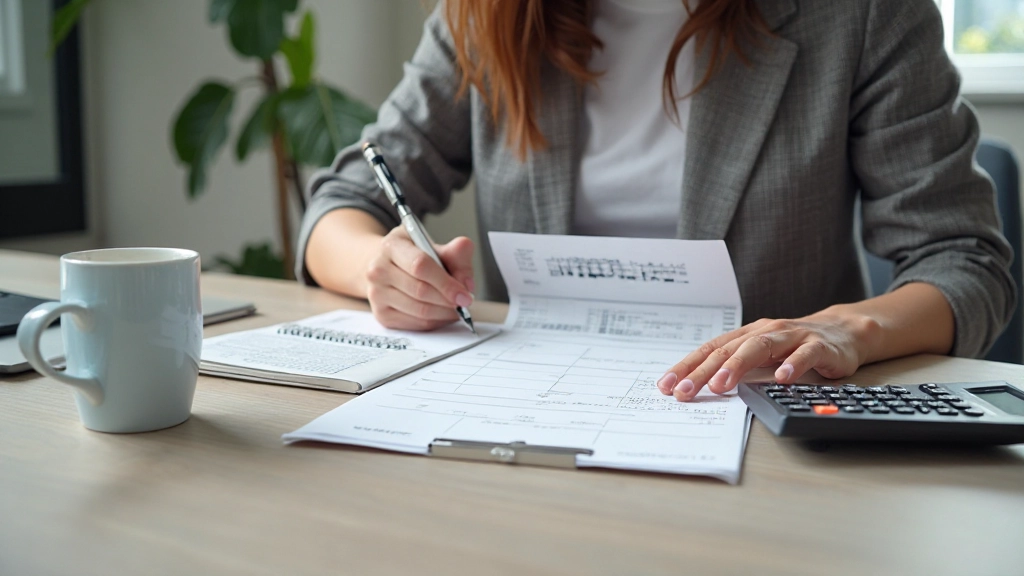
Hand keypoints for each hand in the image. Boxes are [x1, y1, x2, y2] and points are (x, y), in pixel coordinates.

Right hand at [365, 227, 474, 330]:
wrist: (387, 266)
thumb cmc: (413, 254)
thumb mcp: (433, 244)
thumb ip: (456, 255)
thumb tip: (467, 282)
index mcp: (392, 246)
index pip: (420, 266)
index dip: (446, 282)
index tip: (464, 294)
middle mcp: (378, 270)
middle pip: (421, 291)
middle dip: (448, 299)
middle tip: (465, 301)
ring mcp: (376, 294)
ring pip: (420, 311)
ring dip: (445, 313)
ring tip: (456, 307)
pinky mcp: (382, 314)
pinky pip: (416, 324)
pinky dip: (436, 321)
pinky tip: (442, 313)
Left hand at [657, 306, 880, 401]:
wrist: (844, 332)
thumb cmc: (794, 347)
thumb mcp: (761, 356)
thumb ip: (737, 369)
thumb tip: (701, 389)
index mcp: (746, 335)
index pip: (709, 350)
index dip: (687, 367)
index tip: (667, 386)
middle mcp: (764, 332)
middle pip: (728, 350)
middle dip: (702, 371)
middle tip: (684, 392)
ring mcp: (791, 337)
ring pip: (759, 347)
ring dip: (737, 366)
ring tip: (720, 384)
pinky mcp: (818, 346)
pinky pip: (803, 355)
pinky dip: (792, 366)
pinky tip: (781, 379)